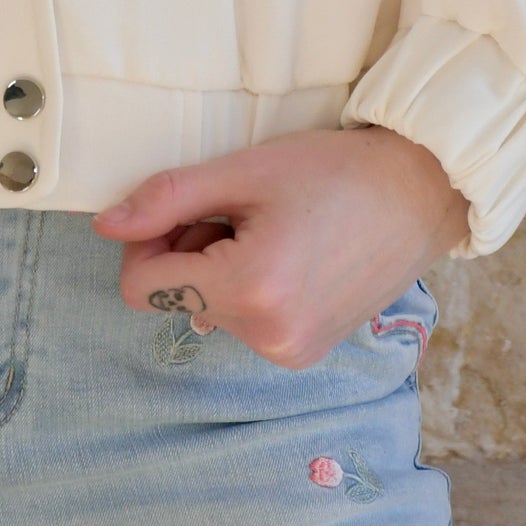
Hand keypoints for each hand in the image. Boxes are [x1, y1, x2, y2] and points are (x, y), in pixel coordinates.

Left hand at [92, 125, 468, 368]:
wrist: (419, 193)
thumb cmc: (335, 171)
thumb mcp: (244, 171)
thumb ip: (167, 199)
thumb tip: (105, 226)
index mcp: (249, 290)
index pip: (143, 288)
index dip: (147, 242)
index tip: (183, 207)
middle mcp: (268, 337)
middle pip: (177, 299)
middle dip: (191, 251)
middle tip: (241, 209)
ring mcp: (290, 354)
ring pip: (209, 310)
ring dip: (221, 269)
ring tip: (274, 228)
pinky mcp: (305, 354)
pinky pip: (244, 323)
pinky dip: (249, 288)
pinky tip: (291, 253)